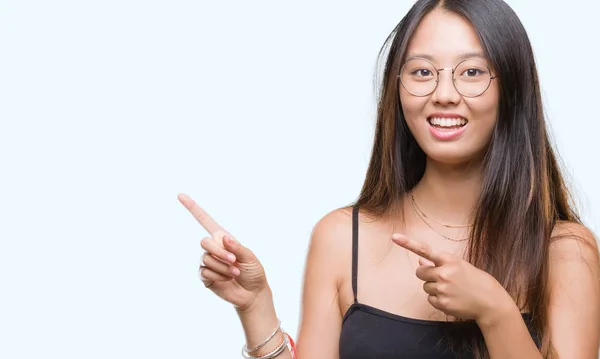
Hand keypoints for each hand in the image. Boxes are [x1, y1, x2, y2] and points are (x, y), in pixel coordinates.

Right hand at [178, 193, 268, 311]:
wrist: (253, 293)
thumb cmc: (254, 272)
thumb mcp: (250, 257)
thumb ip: (237, 247)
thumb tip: (223, 238)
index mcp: (223, 239)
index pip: (205, 221)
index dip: (193, 208)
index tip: (180, 195)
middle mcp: (213, 249)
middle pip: (204, 242)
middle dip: (219, 252)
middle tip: (234, 261)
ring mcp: (208, 263)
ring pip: (206, 259)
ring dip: (223, 267)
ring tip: (235, 273)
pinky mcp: (205, 277)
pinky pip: (205, 272)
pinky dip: (219, 276)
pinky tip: (227, 279)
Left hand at [392, 233, 512, 322]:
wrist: (490, 301)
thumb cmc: (473, 280)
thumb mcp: (458, 266)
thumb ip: (438, 263)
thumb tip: (419, 261)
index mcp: (449, 260)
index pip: (425, 250)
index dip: (408, 243)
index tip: (394, 237)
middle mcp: (444, 273)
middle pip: (419, 273)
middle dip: (427, 275)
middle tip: (442, 279)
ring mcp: (442, 289)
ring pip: (425, 287)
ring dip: (434, 288)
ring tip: (452, 289)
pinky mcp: (442, 303)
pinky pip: (430, 299)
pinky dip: (438, 300)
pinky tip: (452, 299)